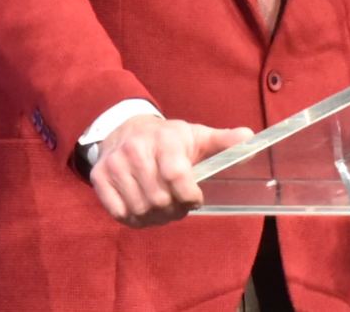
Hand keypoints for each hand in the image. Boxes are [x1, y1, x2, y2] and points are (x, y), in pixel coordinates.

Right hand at [88, 114, 251, 226]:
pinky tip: (145, 211)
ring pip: (140, 209)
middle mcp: (136, 149)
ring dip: (156, 218)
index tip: (196, 199)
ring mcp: (115, 164)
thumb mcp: (197, 135)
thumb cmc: (169, 139)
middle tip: (179, 206)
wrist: (126, 130)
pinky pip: (119, 213)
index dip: (189, 196)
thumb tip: (250, 139)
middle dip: (174, 210)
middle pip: (159, 199)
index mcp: (165, 138)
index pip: (177, 176)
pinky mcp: (99, 178)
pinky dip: (135, 219)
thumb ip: (224, 141)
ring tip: (164, 208)